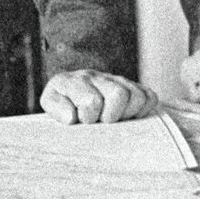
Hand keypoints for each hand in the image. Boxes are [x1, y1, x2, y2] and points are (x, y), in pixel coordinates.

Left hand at [40, 70, 156, 123]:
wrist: (67, 107)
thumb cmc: (60, 111)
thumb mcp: (50, 107)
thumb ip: (56, 108)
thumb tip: (72, 115)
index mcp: (69, 81)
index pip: (92, 100)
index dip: (89, 117)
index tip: (83, 121)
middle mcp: (93, 76)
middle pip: (119, 95)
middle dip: (111, 116)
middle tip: (101, 122)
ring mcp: (113, 80)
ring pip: (137, 96)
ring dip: (127, 114)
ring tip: (112, 120)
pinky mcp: (131, 87)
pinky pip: (149, 97)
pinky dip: (142, 111)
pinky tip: (126, 116)